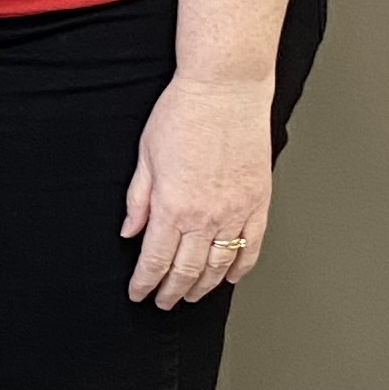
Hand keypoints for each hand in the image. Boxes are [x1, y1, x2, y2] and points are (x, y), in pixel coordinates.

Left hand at [121, 74, 273, 306]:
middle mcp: (205, 216)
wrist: (226, 89)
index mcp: (172, 205)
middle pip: (186, 271)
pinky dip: (239, 269)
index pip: (155, 259)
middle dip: (171, 292)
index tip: (138, 292)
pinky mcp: (258, 204)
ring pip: (218, 267)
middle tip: (163, 301)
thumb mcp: (146, 154)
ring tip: (191, 295)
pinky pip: (250, 249)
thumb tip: (130, 231)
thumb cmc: (184, 112)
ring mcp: (235, 213)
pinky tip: (229, 277)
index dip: (145, 282)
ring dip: (202, 287)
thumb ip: (138, 198)